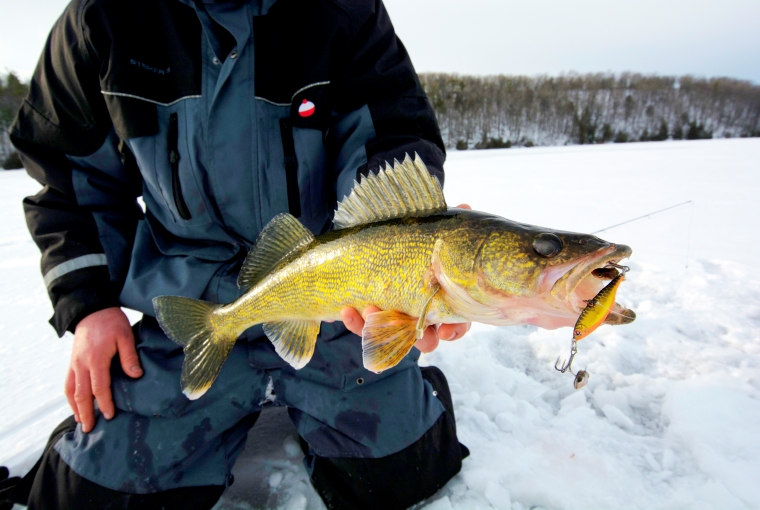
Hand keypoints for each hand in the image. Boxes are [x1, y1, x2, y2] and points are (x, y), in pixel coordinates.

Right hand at [66, 307, 142, 432]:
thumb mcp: (125, 336)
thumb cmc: (112, 322)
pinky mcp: (72, 362)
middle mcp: (81, 364)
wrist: (92, 309)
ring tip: (81, 423)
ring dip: (75, 408)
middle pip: (82, 394)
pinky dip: (70, 397)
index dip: (104, 403)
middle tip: (90, 429)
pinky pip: (68, 383)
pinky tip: (75, 406)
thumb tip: (136, 375)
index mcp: (96, 359)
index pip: (99, 387)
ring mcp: (74, 364)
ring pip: (71, 391)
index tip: (109, 416)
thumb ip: (129, 356)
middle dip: (86, 413)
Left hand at [340, 203, 471, 353]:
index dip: (454, 330)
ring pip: (391, 334)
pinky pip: (362, 327)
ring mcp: (393, 316)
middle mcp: (420, 312)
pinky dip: (355, 321)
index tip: (446, 332)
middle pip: (427, 336)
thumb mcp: (428, 227)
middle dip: (422, 338)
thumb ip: (444, 222)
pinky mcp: (367, 315)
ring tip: (370, 311)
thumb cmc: (410, 237)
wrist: (369, 243)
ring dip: (382, 328)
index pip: (456, 322)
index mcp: (442, 297)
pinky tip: (346, 310)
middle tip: (416, 332)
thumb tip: (464, 206)